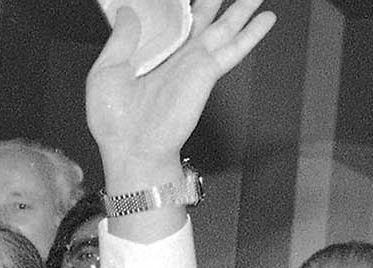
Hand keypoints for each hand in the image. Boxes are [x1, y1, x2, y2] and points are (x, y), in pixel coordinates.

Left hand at [85, 0, 274, 185]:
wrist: (132, 148)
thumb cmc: (114, 120)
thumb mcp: (106, 72)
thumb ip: (121, 40)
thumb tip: (128, 12)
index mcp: (152, 53)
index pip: (171, 21)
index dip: (178, 6)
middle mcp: (176, 55)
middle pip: (202, 19)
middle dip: (215, 1)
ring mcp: (194, 62)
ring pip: (224, 27)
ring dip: (242, 9)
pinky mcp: (206, 72)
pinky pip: (233, 47)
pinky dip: (252, 33)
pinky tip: (267, 18)